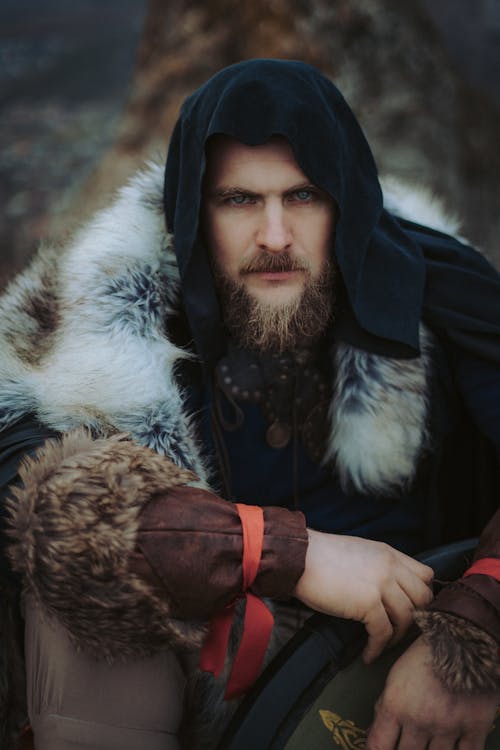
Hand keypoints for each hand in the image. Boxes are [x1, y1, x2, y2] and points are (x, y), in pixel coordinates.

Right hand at [293, 530, 432, 661]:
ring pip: (407, 618)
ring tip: (381, 645)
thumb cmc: (321, 557)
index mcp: (389, 553)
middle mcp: (390, 566)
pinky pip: (383, 633)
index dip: (421, 596)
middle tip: (400, 630)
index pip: (425, 575)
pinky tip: (367, 654)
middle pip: (424, 598)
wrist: (299, 558)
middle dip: (416, 618)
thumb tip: (390, 590)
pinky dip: (377, 648)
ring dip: (396, 637)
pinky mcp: (367, 603)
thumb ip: (379, 566)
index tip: (410, 610)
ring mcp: (380, 584)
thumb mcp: (359, 553)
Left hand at [366, 636, 499, 749]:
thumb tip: (376, 729)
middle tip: (408, 743)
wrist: (462, 637)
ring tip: (430, 740)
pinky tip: (453, 746)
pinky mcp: (473, 728)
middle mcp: (419, 721)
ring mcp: (447, 727)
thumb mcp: (396, 674)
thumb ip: (386, 704)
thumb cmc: (427, 652)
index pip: (379, 745)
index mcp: (397, 706)